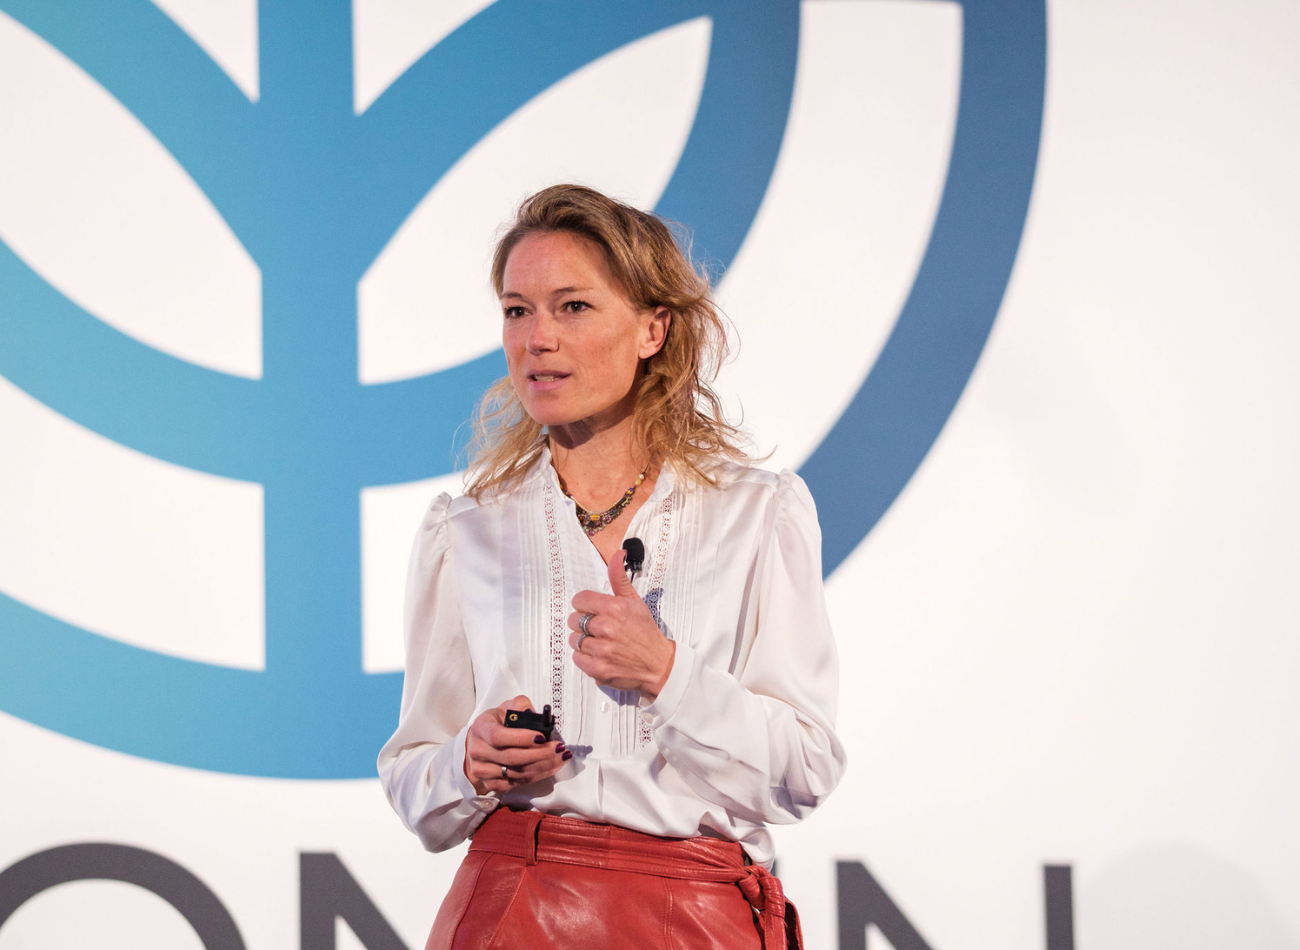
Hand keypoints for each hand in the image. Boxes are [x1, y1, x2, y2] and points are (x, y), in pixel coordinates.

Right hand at [463, 695, 570, 794]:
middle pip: (511, 757)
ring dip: (543, 766)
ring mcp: (483, 770)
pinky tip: (551, 767)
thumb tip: (533, 713)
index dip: (521, 738)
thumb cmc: (496, 724)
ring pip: (517, 773)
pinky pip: (518, 783)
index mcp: (481, 729)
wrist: (480, 743)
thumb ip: (520, 705)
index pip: (498, 736)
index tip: (542, 737)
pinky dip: (538, 775)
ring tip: (560, 757)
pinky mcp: (491, 783)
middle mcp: (478, 751)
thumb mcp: (505, 708)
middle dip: (539, 754)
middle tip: (558, 748)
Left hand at [568, 551, 675, 700]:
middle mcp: (606, 628)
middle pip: (573, 619)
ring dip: (584, 641)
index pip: (579, 599)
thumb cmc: (645, 632)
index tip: (594, 611)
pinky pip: (577, 658)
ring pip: (574, 639)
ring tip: (600, 643)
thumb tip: (617, 553)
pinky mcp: (598, 669)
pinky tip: (599, 655)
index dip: (585, 605)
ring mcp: (601, 650)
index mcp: (613, 608)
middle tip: (599, 628)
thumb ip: (619, 578)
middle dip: (583, 623)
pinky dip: (585, 658)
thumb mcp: (635, 601)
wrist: (659, 665)